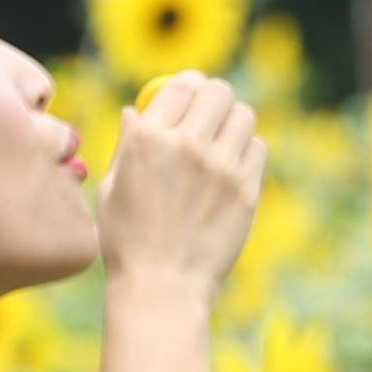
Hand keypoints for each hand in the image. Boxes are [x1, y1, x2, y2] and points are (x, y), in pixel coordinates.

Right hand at [98, 71, 264, 306]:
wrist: (163, 286)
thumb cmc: (128, 240)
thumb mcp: (113, 186)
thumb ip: (128, 143)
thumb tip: (134, 110)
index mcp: (148, 139)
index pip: (181, 85)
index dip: (187, 86)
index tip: (189, 95)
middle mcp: (188, 145)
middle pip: (218, 91)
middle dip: (214, 98)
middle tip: (210, 116)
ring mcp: (221, 167)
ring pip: (244, 115)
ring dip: (233, 123)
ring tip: (222, 143)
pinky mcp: (247, 190)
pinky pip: (258, 148)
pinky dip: (247, 151)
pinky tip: (232, 168)